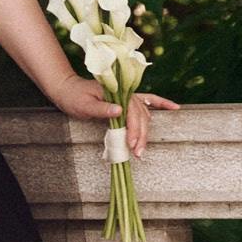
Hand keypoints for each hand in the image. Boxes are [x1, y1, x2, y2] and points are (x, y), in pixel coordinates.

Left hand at [46, 73, 181, 154]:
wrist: (67, 88)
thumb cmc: (74, 97)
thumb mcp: (84, 104)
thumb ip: (101, 108)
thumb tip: (119, 111)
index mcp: (118, 94)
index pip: (132, 114)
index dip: (134, 130)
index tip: (133, 145)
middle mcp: (126, 94)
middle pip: (141, 117)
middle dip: (141, 136)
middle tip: (138, 153)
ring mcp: (128, 97)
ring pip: (144, 115)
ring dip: (145, 132)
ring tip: (141, 149)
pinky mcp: (127, 100)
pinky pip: (148, 101)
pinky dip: (161, 104)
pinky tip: (174, 108)